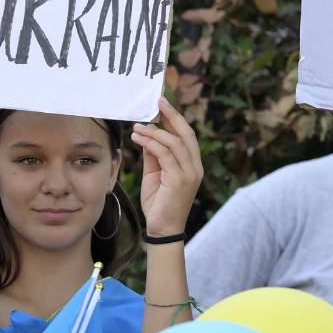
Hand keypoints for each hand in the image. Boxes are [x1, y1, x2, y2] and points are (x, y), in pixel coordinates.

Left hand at [132, 98, 202, 236]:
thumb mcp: (155, 175)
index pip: (187, 136)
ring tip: (137, 127)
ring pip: (173, 142)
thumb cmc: (159, 204)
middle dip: (172, 115)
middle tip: (158, 102)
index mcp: (192, 165)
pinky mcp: (179, 179)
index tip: (163, 105)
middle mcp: (195, 167)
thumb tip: (146, 135)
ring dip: (153, 132)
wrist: (162, 230)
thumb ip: (153, 156)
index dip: (176, 118)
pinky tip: (138, 138)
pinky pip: (165, 154)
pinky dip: (151, 143)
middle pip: (186, 134)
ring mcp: (189, 173)